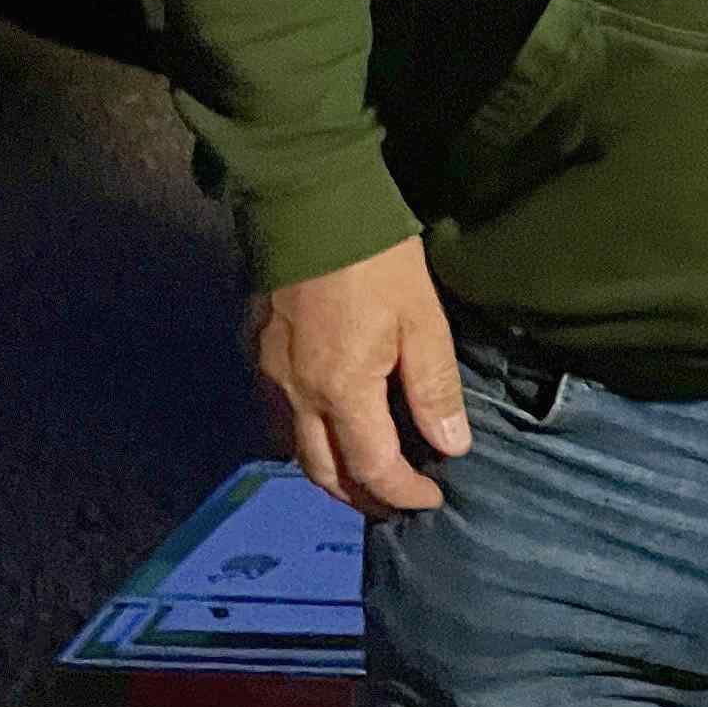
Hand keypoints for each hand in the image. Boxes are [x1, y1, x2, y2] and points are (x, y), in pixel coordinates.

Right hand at [248, 233, 470, 518]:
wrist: (309, 203)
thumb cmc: (376, 260)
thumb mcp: (422, 320)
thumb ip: (433, 388)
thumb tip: (450, 446)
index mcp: (341, 392)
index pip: (372, 469)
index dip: (403, 493)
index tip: (431, 500)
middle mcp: (295, 397)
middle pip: (325, 474)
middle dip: (362, 498)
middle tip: (397, 503)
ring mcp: (270, 376)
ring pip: (295, 451)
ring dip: (330, 474)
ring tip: (366, 475)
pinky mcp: (256, 353)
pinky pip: (278, 419)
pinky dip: (307, 440)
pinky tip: (330, 428)